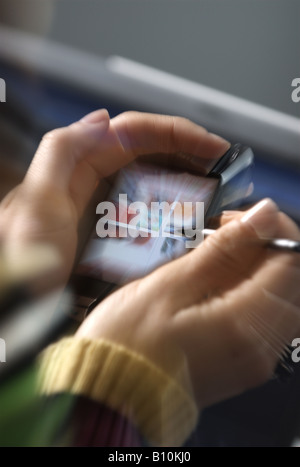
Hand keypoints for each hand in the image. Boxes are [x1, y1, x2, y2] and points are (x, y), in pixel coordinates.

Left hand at [0, 110, 228, 284]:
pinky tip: (189, 222)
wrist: (18, 308)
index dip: (176, 133)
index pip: (134, 134)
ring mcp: (104, 211)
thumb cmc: (22, 261)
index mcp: (77, 168)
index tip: (212, 147)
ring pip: (152, 184)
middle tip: (221, 170)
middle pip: (149, 155)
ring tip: (214, 192)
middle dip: (188, 155)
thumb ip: (61, 152)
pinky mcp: (111, 237)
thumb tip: (104, 118)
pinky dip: (171, 213)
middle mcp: (92, 184)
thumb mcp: (34, 204)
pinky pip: (148, 216)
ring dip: (184, 182)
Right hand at [76, 198, 299, 408]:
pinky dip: (250, 291)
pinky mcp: (243, 363)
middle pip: (293, 281)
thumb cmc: (126, 341)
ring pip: (281, 299)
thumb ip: (223, 250)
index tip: (239, 218)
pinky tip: (217, 283)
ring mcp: (254, 359)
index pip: (292, 262)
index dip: (274, 229)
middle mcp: (260, 347)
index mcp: (243, 325)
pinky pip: (265, 318)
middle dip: (265, 246)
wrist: (109, 395)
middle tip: (225, 233)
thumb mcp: (170, 284)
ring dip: (258, 268)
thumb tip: (264, 214)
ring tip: (217, 256)